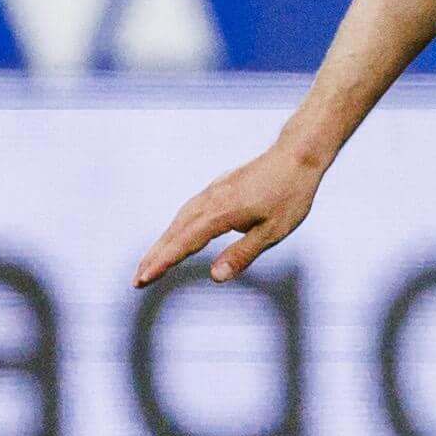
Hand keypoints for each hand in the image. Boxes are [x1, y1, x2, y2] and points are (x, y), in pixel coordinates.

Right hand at [134, 142, 325, 286]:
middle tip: (137, 280)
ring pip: (179, 220)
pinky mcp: (218, 188)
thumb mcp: (273, 231)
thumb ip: (242, 254)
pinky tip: (176, 234)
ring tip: (150, 263)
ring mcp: (213, 192)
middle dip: (154, 256)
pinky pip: (189, 210)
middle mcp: (210, 200)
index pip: (183, 243)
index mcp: (220, 213)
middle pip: (174, 232)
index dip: (162, 263)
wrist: (298, 155)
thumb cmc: (290, 193)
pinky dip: (176, 227)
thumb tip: (215, 277)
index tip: (142, 279)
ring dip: (163, 242)